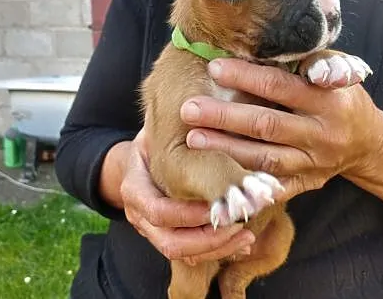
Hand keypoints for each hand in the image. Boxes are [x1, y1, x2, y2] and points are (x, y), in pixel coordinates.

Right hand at [120, 128, 255, 265]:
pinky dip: (217, 251)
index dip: (189, 214)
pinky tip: (241, 243)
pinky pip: (189, 254)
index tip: (218, 204)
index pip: (158, 212)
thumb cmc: (155, 140)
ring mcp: (152, 229)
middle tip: (239, 225)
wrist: (140, 157)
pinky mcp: (168, 235)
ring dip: (217, 249)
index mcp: (134, 189)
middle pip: (170, 243)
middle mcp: (139, 214)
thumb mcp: (160, 134)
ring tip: (247, 237)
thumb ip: (181, 138)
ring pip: (181, 253)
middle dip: (207, 240)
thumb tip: (216, 128)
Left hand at [180, 58, 382, 201]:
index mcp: (330, 100)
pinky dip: (247, 181)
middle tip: (188, 109)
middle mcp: (323, 134)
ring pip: (265, 158)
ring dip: (227, 148)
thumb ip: (312, 60)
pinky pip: (274, 186)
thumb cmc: (343, 100)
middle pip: (267, 125)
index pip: (281, 86)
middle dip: (224, 117)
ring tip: (194, 137)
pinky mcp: (307, 184)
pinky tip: (218, 172)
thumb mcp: (340, 73)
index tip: (213, 68)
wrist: (368, 144)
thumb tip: (275, 42)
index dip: (246, 77)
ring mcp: (314, 163)